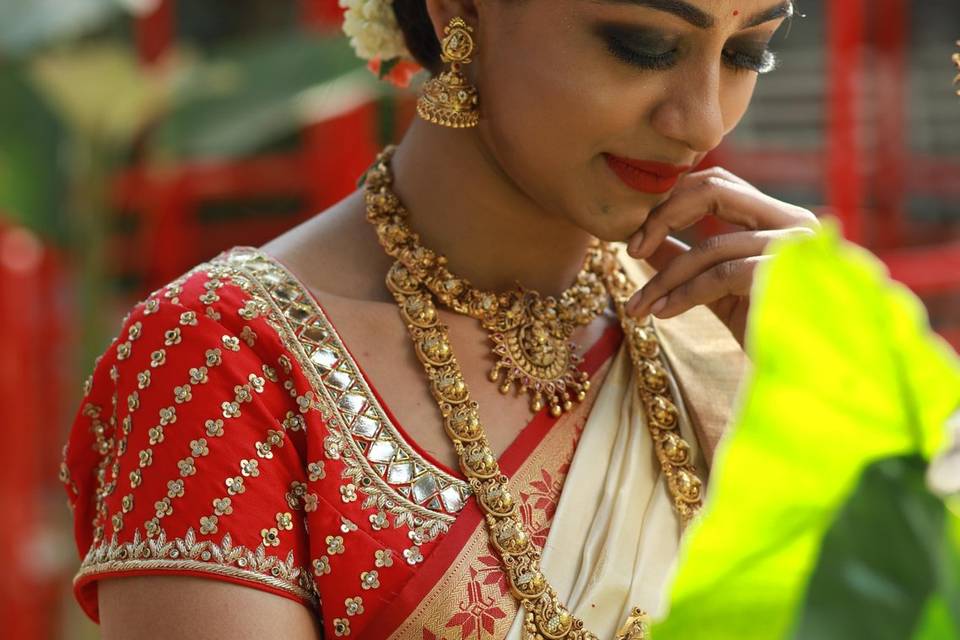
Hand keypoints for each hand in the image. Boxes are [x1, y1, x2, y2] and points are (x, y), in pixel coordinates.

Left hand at [625, 166, 820, 347]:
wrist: (813, 377)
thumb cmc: (773, 335)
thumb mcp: (722, 293)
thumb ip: (690, 264)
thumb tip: (646, 244)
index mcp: (781, 219)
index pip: (719, 184)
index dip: (671, 202)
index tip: (635, 238)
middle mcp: (794, 223)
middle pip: (714, 190)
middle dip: (663, 217)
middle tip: (630, 249)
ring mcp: (795, 248)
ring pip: (710, 246)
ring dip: (664, 278)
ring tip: (638, 307)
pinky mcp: (788, 277)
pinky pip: (720, 276)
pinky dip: (683, 295)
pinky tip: (662, 313)